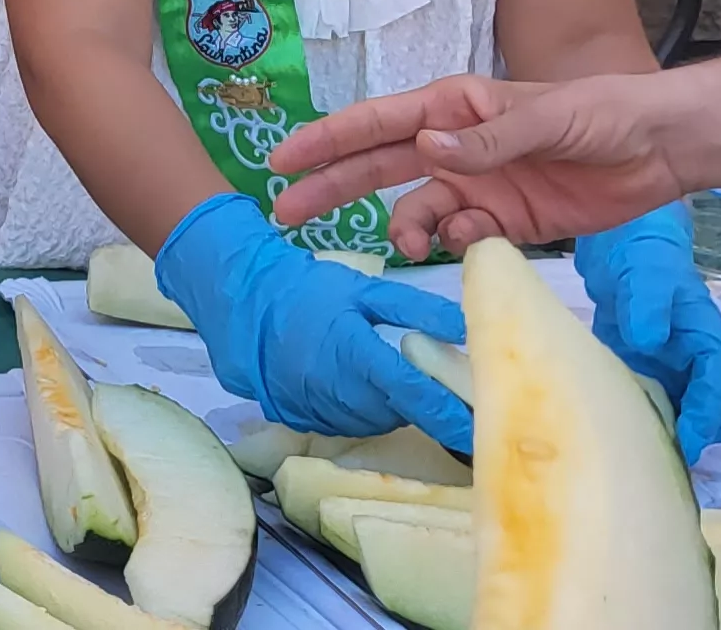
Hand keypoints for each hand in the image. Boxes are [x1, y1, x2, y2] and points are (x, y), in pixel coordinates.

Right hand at [153, 193, 476, 452]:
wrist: (234, 300)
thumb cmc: (305, 289)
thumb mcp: (363, 289)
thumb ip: (414, 308)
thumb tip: (466, 326)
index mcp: (355, 355)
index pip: (416, 396)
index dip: (452, 417)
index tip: (486, 430)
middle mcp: (334, 391)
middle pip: (398, 415)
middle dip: (422, 407)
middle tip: (440, 390)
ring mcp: (310, 410)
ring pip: (371, 423)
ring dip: (388, 409)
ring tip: (389, 381)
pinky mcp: (294, 419)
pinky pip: (341, 424)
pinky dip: (357, 411)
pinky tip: (354, 387)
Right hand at [269, 73, 687, 256]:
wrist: (661, 150)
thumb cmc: (604, 112)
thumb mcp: (547, 117)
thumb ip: (488, 138)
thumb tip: (426, 148)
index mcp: (455, 109)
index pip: (377, 123)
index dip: (327, 141)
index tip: (283, 159)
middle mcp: (454, 148)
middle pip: (376, 169)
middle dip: (330, 188)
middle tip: (286, 213)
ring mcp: (477, 186)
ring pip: (417, 212)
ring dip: (408, 229)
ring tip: (415, 247)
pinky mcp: (505, 222)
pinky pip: (461, 238)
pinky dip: (458, 244)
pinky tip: (473, 240)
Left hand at [575, 204, 720, 458]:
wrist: (620, 249)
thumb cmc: (645, 259)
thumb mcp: (648, 276)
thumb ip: (650, 305)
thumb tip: (650, 342)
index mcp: (708, 345)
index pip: (717, 391)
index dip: (705, 420)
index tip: (688, 444)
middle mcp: (694, 365)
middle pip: (710, 416)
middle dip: (695, 440)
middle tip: (663, 461)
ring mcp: (669, 373)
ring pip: (681, 419)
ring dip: (669, 438)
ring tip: (640, 459)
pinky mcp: (641, 375)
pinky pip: (649, 408)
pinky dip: (640, 424)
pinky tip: (614, 436)